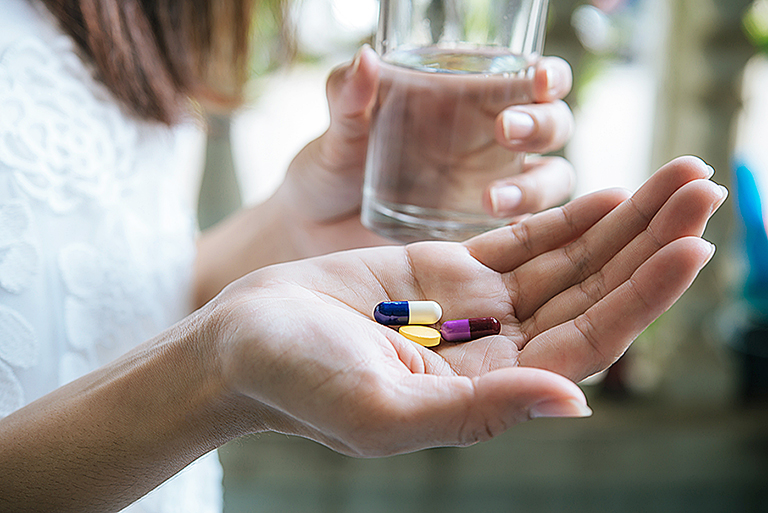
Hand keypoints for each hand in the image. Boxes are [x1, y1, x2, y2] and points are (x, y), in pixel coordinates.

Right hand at [213, 156, 724, 455]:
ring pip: (567, 262)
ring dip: (622, 222)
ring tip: (676, 177)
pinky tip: (609, 193)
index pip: (589, 343)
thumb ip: (478, 412)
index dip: (642, 297)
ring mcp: (476, 309)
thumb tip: (576, 404)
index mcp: (491, 393)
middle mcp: (497, 352)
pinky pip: (522, 243)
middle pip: (592, 293)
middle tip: (702, 187)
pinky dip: (566, 217)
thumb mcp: (382, 411)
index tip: (691, 245)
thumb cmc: (299, 384)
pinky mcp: (449, 272)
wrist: (246, 342)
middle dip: (650, 243)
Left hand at [273, 47, 575, 256]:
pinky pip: (526, 233)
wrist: (319, 227)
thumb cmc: (335, 164)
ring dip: (535, 186)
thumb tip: (366, 57)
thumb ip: (349, 96)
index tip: (536, 76)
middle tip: (503, 130)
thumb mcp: (340, 128)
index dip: (548, 75)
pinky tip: (499, 237)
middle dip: (542, 125)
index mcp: (470, 101)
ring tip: (491, 199)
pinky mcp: (485, 233)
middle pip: (552, 127)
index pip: (530, 79)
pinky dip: (526, 233)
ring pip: (551, 180)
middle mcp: (492, 142)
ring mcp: (494, 188)